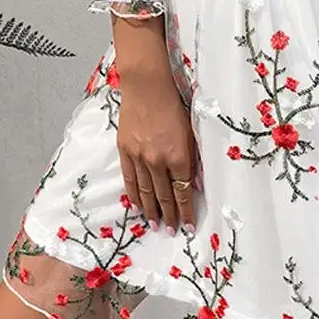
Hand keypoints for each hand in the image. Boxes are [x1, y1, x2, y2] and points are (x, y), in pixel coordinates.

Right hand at [116, 68, 197, 234]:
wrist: (147, 87)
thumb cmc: (174, 105)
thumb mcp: (191, 132)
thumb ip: (193, 159)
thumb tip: (194, 183)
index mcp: (178, 156)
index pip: (183, 192)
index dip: (186, 211)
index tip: (188, 226)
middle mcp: (158, 161)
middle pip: (164, 196)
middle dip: (169, 216)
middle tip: (170, 231)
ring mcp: (139, 157)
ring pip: (145, 191)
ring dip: (151, 210)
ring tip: (154, 224)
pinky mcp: (125, 151)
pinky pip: (129, 179)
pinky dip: (133, 195)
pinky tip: (137, 206)